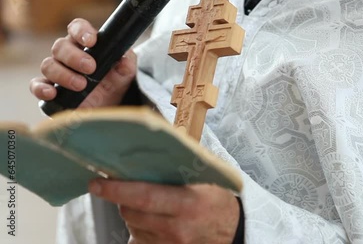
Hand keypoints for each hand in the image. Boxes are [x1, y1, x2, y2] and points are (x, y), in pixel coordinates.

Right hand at [29, 18, 137, 107]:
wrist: (108, 108)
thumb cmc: (114, 83)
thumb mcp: (125, 73)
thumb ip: (127, 63)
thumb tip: (124, 58)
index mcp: (85, 44)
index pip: (77, 28)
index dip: (81, 31)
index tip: (92, 41)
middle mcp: (67, 55)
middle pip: (60, 46)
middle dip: (74, 57)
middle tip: (90, 68)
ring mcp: (57, 72)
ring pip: (48, 65)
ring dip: (64, 74)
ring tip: (81, 85)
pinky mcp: (49, 90)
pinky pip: (36, 85)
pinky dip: (41, 88)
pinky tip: (52, 93)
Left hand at [89, 179, 239, 243]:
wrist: (234, 231)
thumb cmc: (219, 201)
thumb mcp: (204, 180)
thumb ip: (176, 171)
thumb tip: (142, 158)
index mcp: (188, 203)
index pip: (143, 196)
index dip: (116, 190)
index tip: (97, 183)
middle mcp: (177, 228)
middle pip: (131, 213)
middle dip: (120, 198)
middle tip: (117, 185)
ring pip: (132, 227)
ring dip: (131, 213)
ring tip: (147, 203)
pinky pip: (140, 241)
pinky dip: (140, 228)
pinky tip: (153, 220)